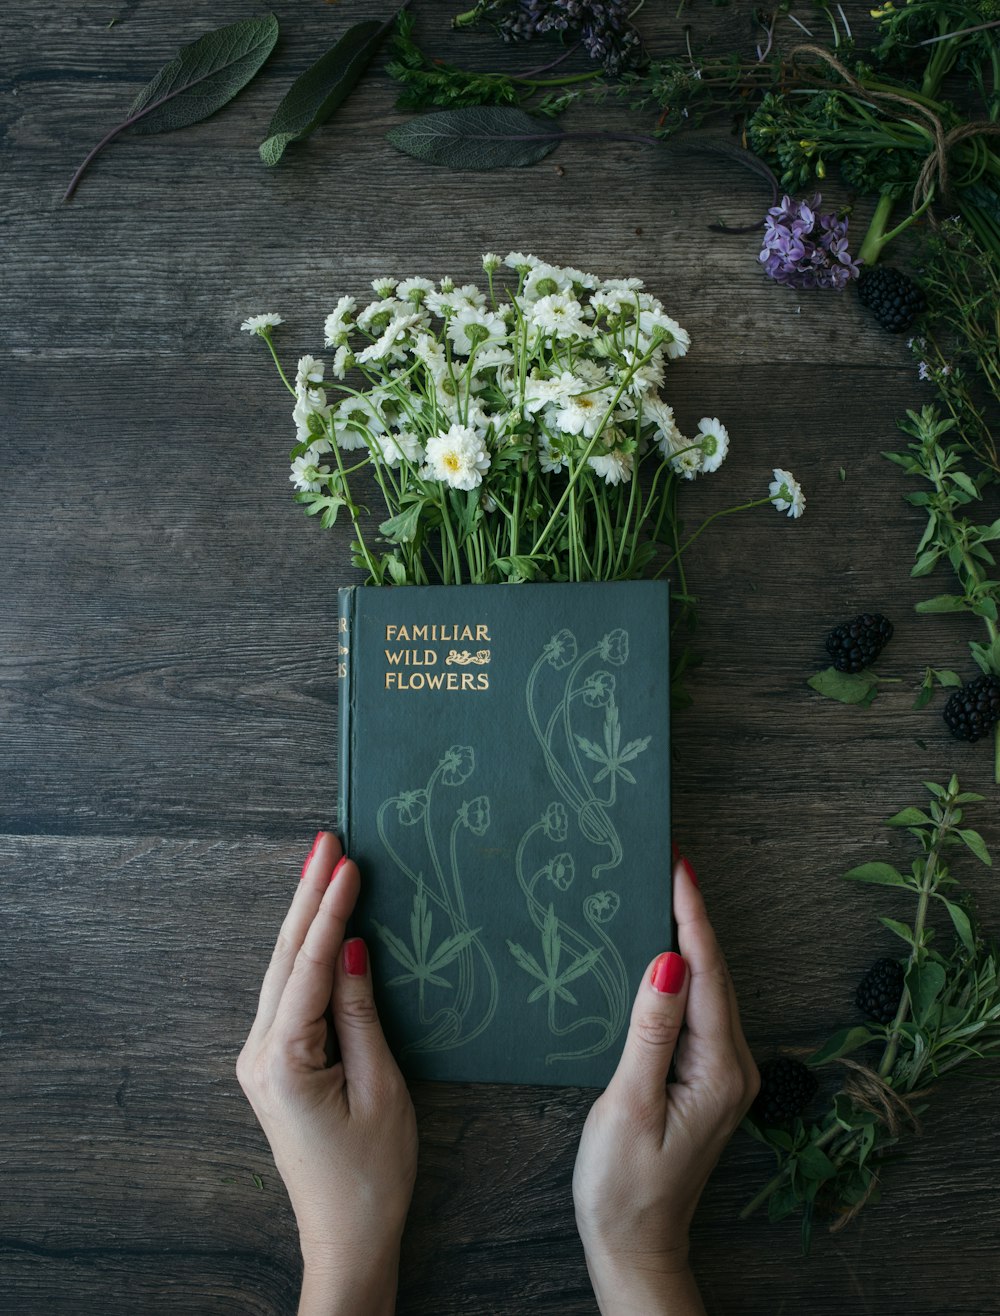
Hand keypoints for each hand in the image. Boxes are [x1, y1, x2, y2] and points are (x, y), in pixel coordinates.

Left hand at [237, 833, 417, 1315]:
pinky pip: (288, 994)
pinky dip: (302, 953)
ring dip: (302, 917)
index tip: (347, 861)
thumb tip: (348, 949)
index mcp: (284, 1060)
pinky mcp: (274, 1065)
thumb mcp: (381, 1089)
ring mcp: (261, 1059)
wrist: (347, 1239)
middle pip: (284, 957)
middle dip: (307, 895)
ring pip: (281, 971)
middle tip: (325, 840)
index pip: (308, 965)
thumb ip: (360, 1014)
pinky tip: (315, 926)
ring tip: (320, 866)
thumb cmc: (373, 1176)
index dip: (330, 910)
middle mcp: (259, 1053)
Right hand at [572, 856, 758, 1315]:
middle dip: (693, 916)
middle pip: (714, 974)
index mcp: (718, 1069)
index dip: (692, 916)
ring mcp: (723, 1074)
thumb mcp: (628, 1106)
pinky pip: (699, 1011)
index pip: (707, 973)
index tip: (679, 866)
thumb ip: (650, 1032)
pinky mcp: (706, 1080)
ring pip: (709, 989)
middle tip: (669, 863)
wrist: (636, 1244)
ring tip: (665, 892)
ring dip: (688, 940)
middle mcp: (733, 1066)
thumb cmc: (624, 1185)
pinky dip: (683, 973)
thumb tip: (668, 962)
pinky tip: (664, 954)